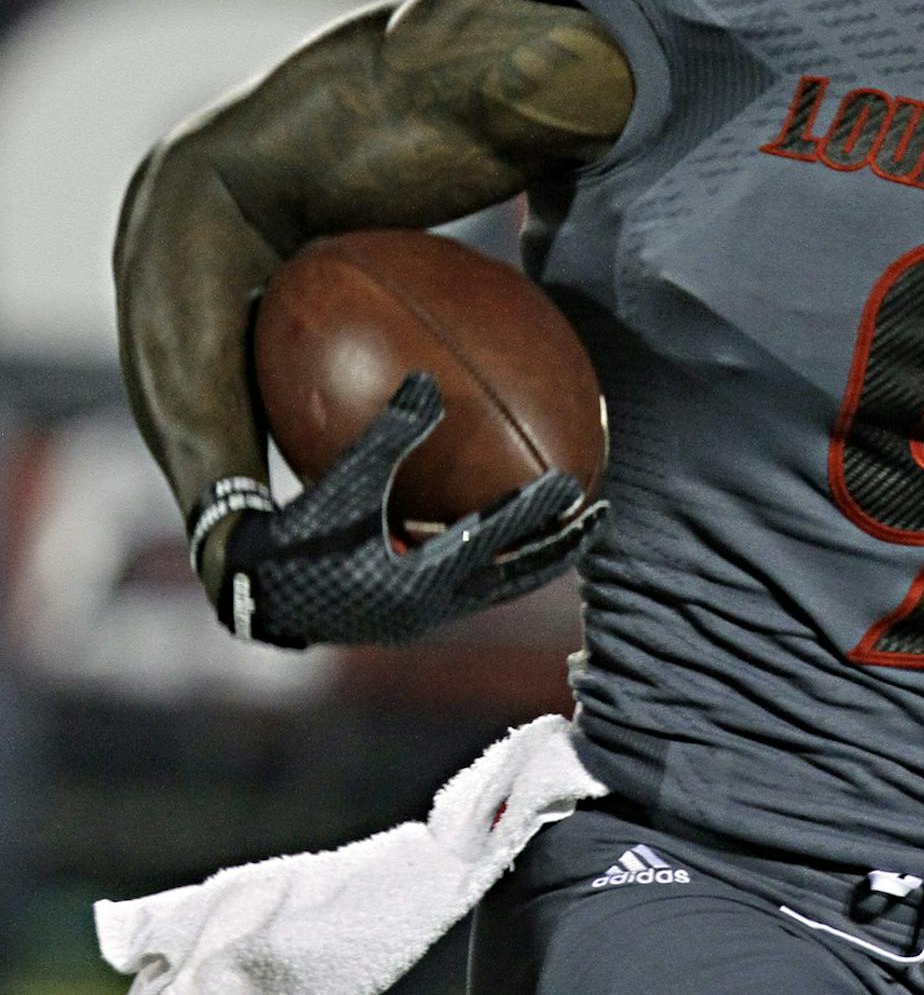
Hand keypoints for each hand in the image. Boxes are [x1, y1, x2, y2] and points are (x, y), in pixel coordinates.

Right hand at [204, 373, 605, 648]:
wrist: (250, 595)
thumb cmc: (294, 536)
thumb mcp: (342, 484)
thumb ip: (387, 434)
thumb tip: (426, 377)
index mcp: (417, 583)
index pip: (493, 543)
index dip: (535, 513)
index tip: (575, 484)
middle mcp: (431, 608)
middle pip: (516, 578)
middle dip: (561, 548)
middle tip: (602, 514)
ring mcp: (425, 617)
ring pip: (498, 586)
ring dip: (535, 556)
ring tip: (567, 526)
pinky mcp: (412, 613)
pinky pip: (469, 581)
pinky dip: (495, 556)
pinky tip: (499, 523)